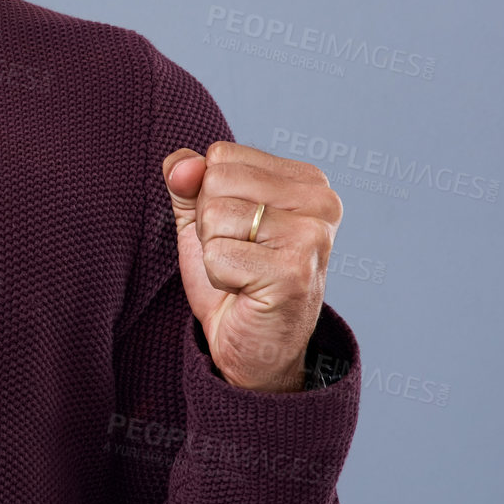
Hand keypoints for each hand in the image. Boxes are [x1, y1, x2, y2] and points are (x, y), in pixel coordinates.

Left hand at [162, 141, 340, 391]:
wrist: (256, 348)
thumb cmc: (234, 276)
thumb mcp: (204, 218)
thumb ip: (187, 180)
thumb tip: (183, 166)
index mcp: (307, 180)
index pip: (221, 155)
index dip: (210, 195)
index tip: (240, 231)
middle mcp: (321, 201)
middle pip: (216, 181)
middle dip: (210, 223)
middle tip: (241, 255)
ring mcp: (312, 237)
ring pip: (214, 216)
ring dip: (214, 252)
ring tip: (244, 273)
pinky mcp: (294, 272)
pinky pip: (216, 255)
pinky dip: (218, 277)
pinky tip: (245, 291)